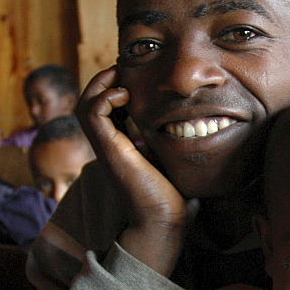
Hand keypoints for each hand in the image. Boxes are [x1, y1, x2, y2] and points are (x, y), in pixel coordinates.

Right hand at [76, 67, 195, 276]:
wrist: (164, 222)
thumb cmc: (173, 198)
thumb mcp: (175, 161)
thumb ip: (178, 145)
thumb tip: (203, 131)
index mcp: (123, 146)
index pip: (109, 109)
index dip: (118, 88)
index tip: (138, 76)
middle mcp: (110, 145)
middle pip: (90, 103)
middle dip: (105, 80)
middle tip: (125, 68)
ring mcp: (106, 148)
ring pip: (85, 105)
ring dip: (100, 84)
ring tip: (121, 76)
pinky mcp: (109, 149)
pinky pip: (92, 114)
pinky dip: (104, 97)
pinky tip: (125, 94)